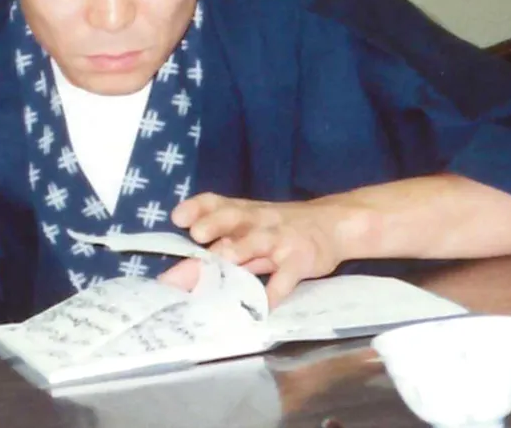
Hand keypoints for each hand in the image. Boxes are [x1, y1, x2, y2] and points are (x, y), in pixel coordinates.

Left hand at [160, 192, 361, 305]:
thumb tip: (182, 273)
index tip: (178, 217)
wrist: (332, 224)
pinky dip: (275, 291)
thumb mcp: (252, 229)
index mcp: (242, 212)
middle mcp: (257, 221)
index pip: (216, 202)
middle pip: (232, 218)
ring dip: (241, 250)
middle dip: (213, 224)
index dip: (197, 207)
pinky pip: (286, 276)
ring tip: (224, 266)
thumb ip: (221, 246)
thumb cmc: (279, 228)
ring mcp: (279, 239)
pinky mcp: (300, 259)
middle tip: (196, 235)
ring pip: (257, 241)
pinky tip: (263, 308)